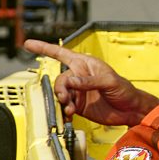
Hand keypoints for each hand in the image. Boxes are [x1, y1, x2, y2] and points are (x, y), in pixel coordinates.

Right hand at [23, 38, 158, 125]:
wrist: (130, 110)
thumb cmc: (124, 90)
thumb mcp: (109, 82)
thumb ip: (89, 81)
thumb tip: (71, 81)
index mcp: (85, 64)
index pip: (62, 54)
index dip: (44, 48)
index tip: (28, 44)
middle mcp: (78, 77)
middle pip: (59, 79)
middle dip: (60, 89)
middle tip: (66, 99)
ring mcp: (77, 92)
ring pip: (59, 94)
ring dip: (61, 102)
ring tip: (70, 109)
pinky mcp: (77, 106)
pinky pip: (63, 107)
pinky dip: (63, 112)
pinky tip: (69, 116)